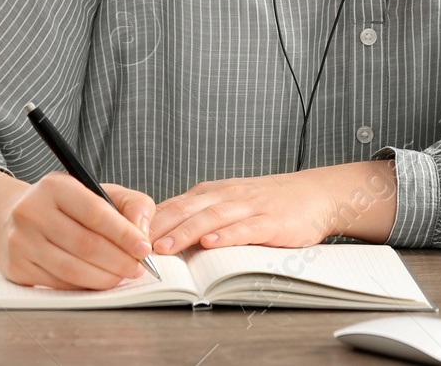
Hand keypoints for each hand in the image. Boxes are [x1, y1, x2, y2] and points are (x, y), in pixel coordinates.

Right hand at [0, 173, 156, 290]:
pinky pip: (58, 283)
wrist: (17, 217)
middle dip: (118, 260)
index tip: (144, 249)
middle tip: (137, 268)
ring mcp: (20, 241)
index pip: (95, 213)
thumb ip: (132, 205)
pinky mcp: (16, 267)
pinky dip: (84, 286)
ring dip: (104, 278)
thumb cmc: (68, 206)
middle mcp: (32, 211)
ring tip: (122, 276)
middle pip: (85, 244)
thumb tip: (143, 234)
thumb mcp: (101, 192)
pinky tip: (98, 280)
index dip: (123, 234)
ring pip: (71, 269)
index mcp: (55, 186)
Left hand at [147, 161, 395, 254]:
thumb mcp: (231, 202)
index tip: (125, 236)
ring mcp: (250, 206)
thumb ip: (201, 214)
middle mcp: (227, 195)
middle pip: (187, 209)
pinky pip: (246, 228)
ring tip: (165, 247)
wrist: (315, 194)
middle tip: (135, 243)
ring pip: (212, 217)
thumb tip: (162, 234)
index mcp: (213, 192)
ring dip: (186, 232)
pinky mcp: (271, 221)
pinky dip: (228, 235)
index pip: (174, 204)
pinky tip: (212, 243)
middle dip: (159, 227)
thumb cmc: (270, 202)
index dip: (149, 221)